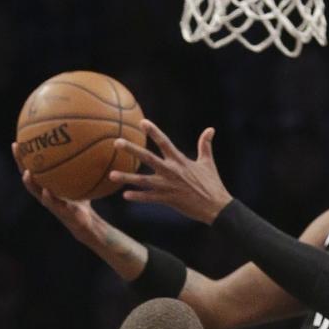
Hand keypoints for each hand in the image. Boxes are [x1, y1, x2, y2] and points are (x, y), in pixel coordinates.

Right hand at [13, 147, 100, 245]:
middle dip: (21, 162)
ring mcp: (51, 204)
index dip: (23, 156)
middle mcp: (44, 193)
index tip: (18, 141)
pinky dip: (49, 198)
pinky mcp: (61, 213)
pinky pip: (54, 205)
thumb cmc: (82, 200)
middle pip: (28, 177)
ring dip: (30, 183)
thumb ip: (82, 167)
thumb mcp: (82, 181)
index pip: (32, 168)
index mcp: (46, 185)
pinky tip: (46, 191)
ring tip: (27, 173)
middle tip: (17, 148)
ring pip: (36, 192)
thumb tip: (88, 145)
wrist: (87, 222)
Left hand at [112, 121, 231, 223]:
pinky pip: (149, 198)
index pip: (164, 142)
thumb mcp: (208, 162)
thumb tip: (211, 129)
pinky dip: (138, 196)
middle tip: (116, 142)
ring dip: (127, 178)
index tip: (142, 122)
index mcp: (180, 161)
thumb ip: (205, 145)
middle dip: (132, 149)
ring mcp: (168, 186)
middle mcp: (172, 171)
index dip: (153, 131)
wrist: (216, 207)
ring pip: (143, 181)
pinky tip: (125, 195)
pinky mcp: (168, 200)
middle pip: (148, 158)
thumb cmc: (213, 184)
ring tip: (111, 174)